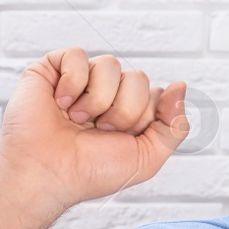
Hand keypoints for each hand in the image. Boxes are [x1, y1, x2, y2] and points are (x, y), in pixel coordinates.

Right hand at [0, 47, 190, 211]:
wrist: (48, 173)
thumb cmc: (91, 171)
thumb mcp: (147, 158)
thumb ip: (173, 126)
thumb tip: (180, 85)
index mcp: (129, 112)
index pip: (155, 93)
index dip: (142, 117)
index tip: (123, 138)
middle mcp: (106, 94)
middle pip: (137, 77)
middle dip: (124, 110)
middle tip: (100, 130)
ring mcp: (80, 81)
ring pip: (110, 64)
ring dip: (98, 99)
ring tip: (78, 120)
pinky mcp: (52, 70)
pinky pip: (76, 55)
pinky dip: (72, 82)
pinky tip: (60, 103)